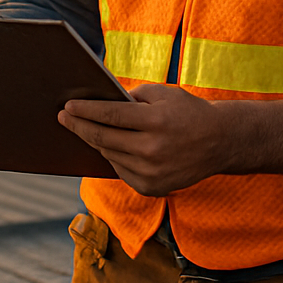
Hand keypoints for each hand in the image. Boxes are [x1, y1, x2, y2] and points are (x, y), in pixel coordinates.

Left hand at [58, 83, 236, 196]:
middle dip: (79, 126)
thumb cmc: (188, 112)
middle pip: (104, 138)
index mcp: (157, 122)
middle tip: (63, 118)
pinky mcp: (152, 188)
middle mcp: (153, 150)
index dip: (85, 111)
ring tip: (84, 129)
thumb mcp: (164, 94)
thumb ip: (132, 97)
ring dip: (95, 142)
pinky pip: (121, 171)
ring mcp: (152, 173)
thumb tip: (98, 104)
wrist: (220, 142)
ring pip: (110, 155)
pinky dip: (113, 157)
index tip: (67, 107)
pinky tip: (109, 146)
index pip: (110, 115)